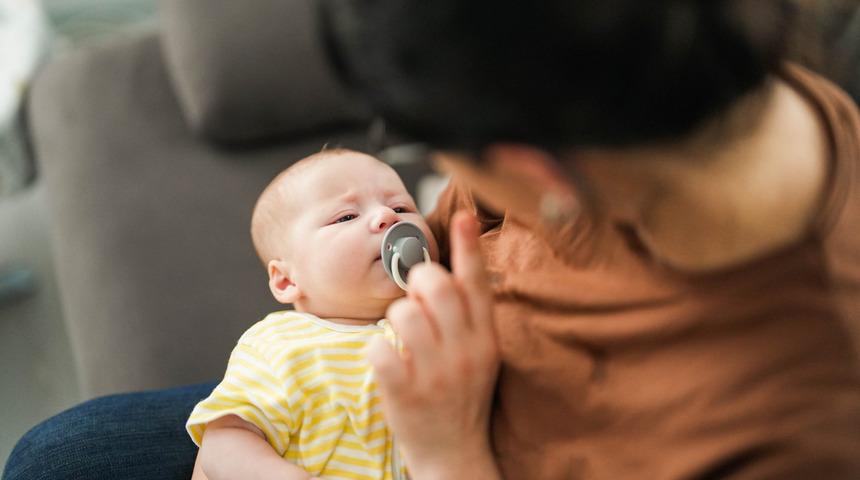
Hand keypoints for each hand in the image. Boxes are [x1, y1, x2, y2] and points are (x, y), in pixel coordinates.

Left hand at [367, 211, 500, 478]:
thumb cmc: (461, 395)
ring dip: (394, 317)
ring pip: (403, 313)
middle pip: (434, 286)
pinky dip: (377, 349)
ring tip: (401, 336)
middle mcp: (466, 352)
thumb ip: (468, 316)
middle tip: (413, 297)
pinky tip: (387, 360)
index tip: (462, 216)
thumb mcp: (479, 355)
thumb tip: (445, 270)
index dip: (468, 247)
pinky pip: (380, 348)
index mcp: (486, 339)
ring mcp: (437, 374)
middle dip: (416, 281)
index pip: (478, 284)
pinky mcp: (406, 393)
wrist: (454, 454)